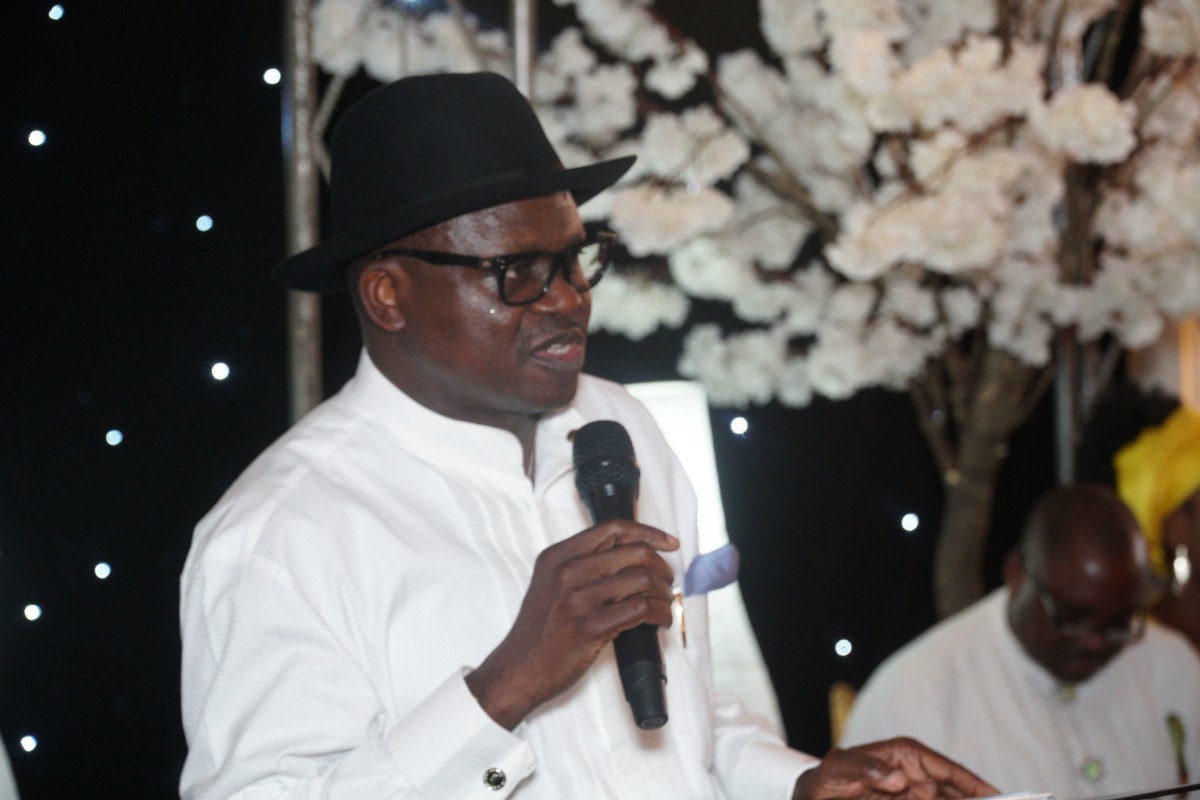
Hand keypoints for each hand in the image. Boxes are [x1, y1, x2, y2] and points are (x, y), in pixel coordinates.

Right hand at [465, 520, 679, 728]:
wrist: (518, 669)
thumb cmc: (540, 630)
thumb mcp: (550, 583)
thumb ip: (581, 565)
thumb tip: (630, 557)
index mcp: (558, 555)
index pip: (613, 528)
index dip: (649, 532)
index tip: (669, 543)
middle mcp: (567, 571)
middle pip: (635, 552)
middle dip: (662, 567)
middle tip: (667, 582)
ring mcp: (579, 598)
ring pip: (643, 579)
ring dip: (664, 593)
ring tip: (664, 605)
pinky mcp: (591, 626)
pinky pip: (642, 608)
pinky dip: (661, 613)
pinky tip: (660, 620)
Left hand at [793, 738, 997, 799]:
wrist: (818, 794)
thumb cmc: (830, 774)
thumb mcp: (841, 767)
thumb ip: (868, 769)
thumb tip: (899, 779)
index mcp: (908, 754)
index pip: (950, 770)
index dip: (976, 784)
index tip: (1000, 796)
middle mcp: (918, 773)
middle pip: (958, 792)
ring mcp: (917, 793)